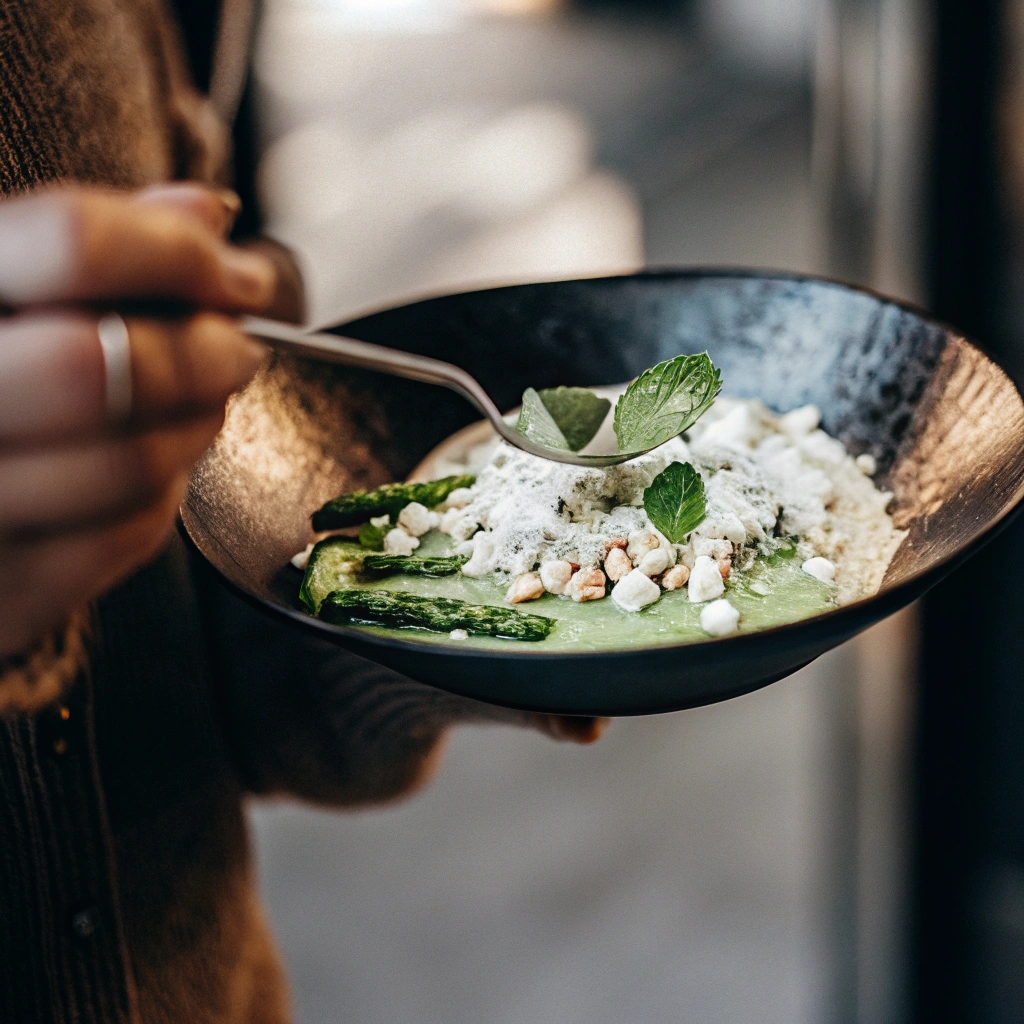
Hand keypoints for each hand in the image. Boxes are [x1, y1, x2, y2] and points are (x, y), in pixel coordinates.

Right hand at [0, 184, 274, 658]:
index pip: (73, 242)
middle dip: (210, 351)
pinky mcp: (2, 591)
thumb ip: (92, 245)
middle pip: (113, 362)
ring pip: (134, 461)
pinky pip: (126, 536)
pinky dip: (167, 493)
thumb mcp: (0, 289)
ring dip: (200, 424)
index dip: (182, 253)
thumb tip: (207, 212)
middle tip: (239, 347)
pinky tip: (156, 463)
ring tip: (203, 403)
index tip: (237, 275)